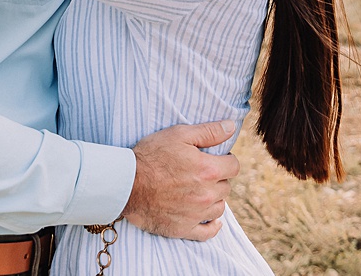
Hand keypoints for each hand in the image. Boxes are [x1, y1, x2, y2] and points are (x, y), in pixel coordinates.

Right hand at [121, 120, 239, 240]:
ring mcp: (196, 214)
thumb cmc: (151, 156)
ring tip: (200, 191)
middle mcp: (206, 194)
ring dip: (214, 198)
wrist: (126, 184)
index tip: (217, 158)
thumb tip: (231, 127)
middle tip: (202, 173)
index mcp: (208, 170)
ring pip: (219, 208)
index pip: (234, 166)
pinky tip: (209, 218)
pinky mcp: (184, 229)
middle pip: (226, 187)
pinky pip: (208, 232)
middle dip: (218, 178)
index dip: (226, 160)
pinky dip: (212, 225)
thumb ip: (209, 131)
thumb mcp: (178, 134)